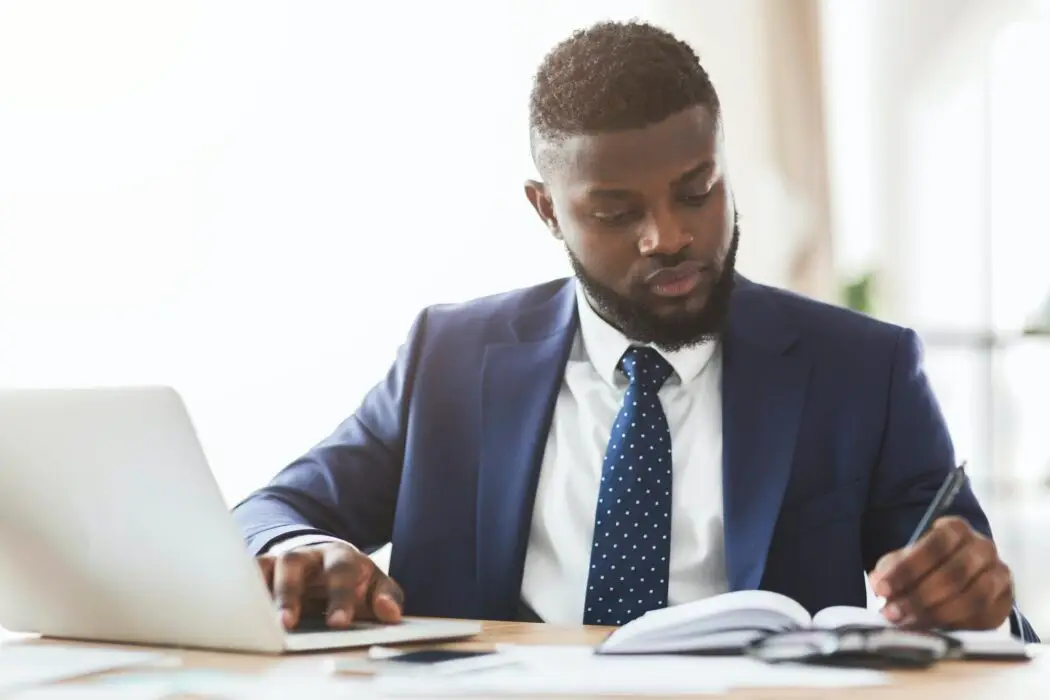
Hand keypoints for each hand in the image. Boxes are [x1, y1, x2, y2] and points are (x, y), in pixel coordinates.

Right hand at [256, 540, 403, 629]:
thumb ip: (387, 597)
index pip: (340, 570)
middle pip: (294, 561)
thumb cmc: (354, 581)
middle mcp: (309, 554)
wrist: (330, 561)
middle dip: (290, 591)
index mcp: (341, 556)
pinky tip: (242, 610)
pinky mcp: (264, 569)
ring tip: (260, 622)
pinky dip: (245, 589)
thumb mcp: (377, 586)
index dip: (340, 596)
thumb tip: (390, 613)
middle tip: (287, 623)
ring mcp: (283, 560)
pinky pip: (249, 574)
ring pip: (267, 565)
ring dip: (262, 592)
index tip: (339, 623)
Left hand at [870, 516, 1012, 630]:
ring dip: (936, 615)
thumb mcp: (904, 560)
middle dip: (919, 597)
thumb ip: (891, 570)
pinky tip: (931, 630)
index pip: (934, 545)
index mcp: (956, 528)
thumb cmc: (925, 565)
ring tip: (907, 624)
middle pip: (953, 575)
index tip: (881, 589)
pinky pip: (983, 617)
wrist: (958, 577)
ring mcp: (999, 574)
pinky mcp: (1005, 601)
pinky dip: (955, 626)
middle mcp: (982, 547)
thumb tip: (880, 585)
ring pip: (971, 598)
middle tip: (892, 613)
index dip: (906, 569)